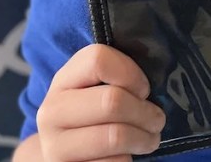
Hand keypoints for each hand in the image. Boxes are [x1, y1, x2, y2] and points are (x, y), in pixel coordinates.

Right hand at [35, 44, 165, 161]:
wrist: (66, 156)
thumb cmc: (93, 119)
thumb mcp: (96, 91)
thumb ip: (116, 79)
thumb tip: (159, 77)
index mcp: (63, 81)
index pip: (98, 60)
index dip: (130, 73)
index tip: (144, 90)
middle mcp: (52, 112)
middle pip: (112, 101)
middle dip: (145, 112)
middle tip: (157, 120)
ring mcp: (55, 146)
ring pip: (115, 136)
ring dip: (144, 139)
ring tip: (151, 139)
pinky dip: (128, 160)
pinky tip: (127, 156)